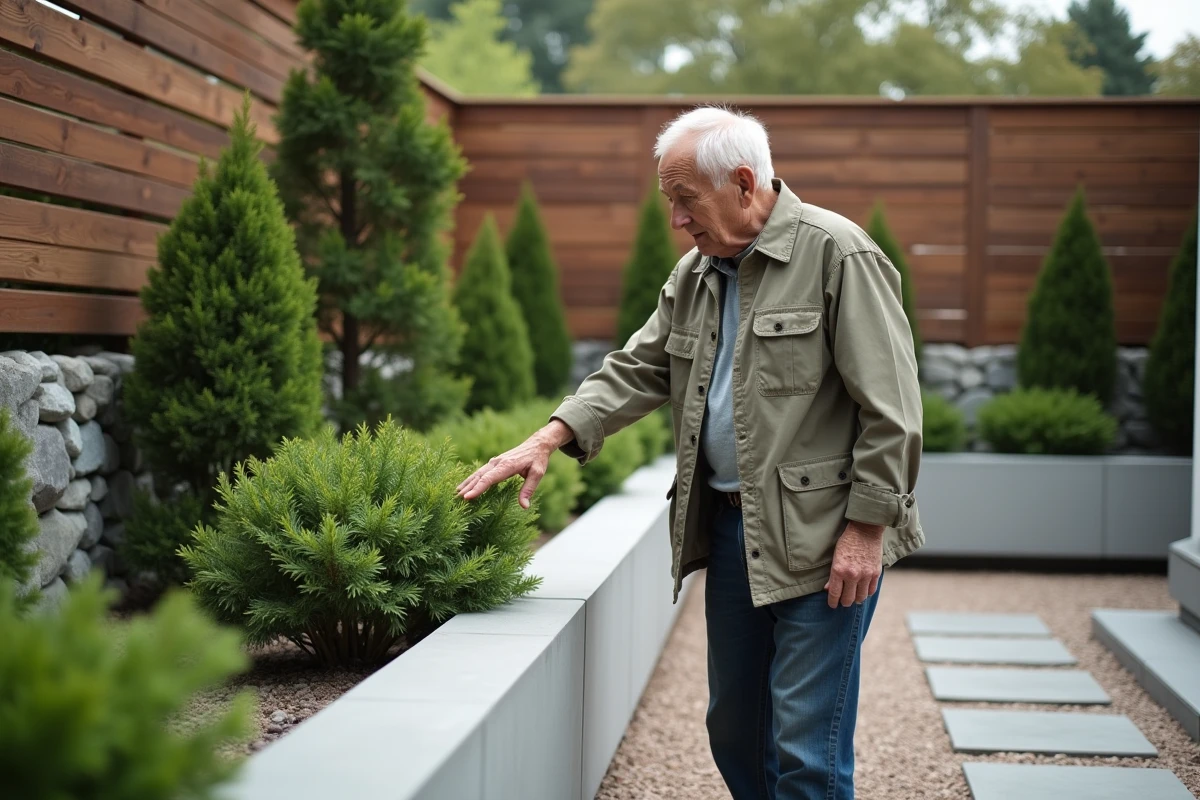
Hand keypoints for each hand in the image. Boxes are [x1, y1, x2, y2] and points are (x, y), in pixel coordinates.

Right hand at [455, 420, 574, 508]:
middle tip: (456, 500)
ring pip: (477, 474)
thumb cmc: (537, 460)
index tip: (467, 497)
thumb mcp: (537, 474)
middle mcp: (497, 462)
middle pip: (479, 476)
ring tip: (455, 494)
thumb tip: (524, 506)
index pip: (489, 479)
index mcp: (507, 465)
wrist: (537, 444)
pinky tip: (464, 486)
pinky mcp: (494, 463)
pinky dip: (471, 479)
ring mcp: (494, 462)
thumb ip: (529, 489)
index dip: (478, 489)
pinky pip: (480, 472)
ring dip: (467, 483)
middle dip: (468, 488)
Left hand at [824, 520, 883, 608]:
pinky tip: (863, 591)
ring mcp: (865, 575)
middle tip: (843, 602)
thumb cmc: (847, 541)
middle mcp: (852, 575)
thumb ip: (832, 574)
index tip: (832, 605)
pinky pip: (871, 590)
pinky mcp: (876, 573)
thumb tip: (828, 589)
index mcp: (839, 570)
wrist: (865, 530)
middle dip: (844, 602)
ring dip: (856, 599)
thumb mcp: (835, 556)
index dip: (833, 602)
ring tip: (854, 598)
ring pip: (861, 597)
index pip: (835, 593)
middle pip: (848, 599)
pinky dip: (867, 593)